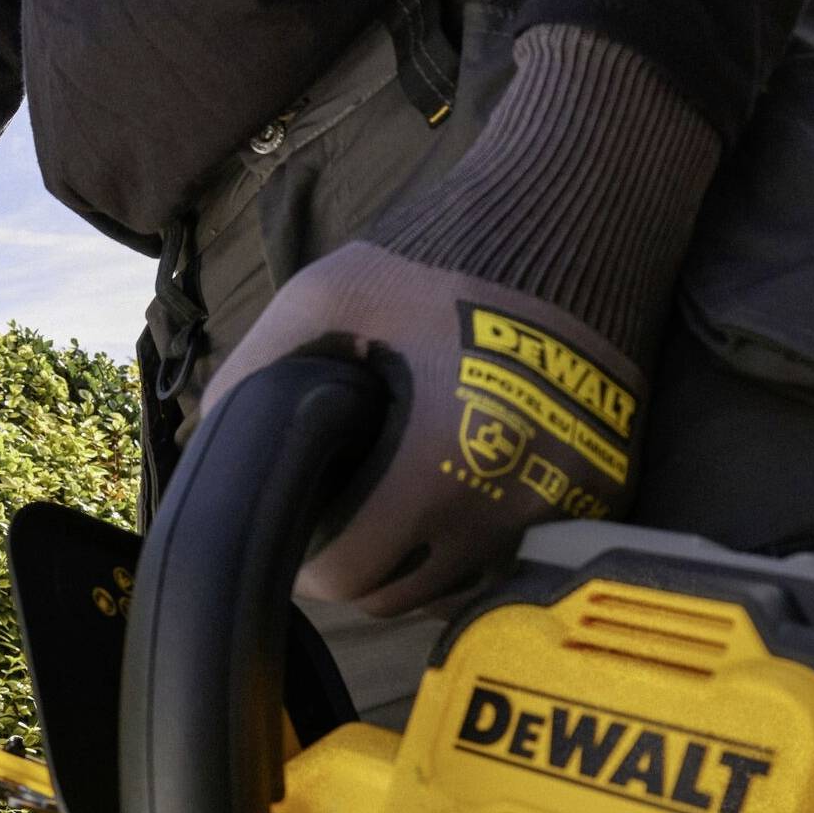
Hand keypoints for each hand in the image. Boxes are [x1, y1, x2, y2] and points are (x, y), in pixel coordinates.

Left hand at [200, 241, 647, 615]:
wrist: (574, 215)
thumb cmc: (440, 255)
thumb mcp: (326, 293)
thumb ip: (257, 367)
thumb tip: (207, 438)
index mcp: (440, 464)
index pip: (351, 578)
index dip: (309, 564)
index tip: (300, 534)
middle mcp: (511, 504)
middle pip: (400, 597)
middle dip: (359, 570)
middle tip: (339, 523)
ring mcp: (566, 505)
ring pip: (459, 586)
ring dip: (417, 564)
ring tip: (392, 507)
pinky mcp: (605, 493)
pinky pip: (516, 557)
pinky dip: (477, 544)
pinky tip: (452, 497)